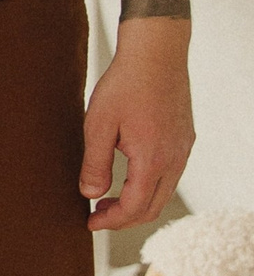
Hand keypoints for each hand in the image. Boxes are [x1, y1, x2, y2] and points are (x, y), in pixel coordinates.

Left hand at [80, 19, 193, 231]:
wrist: (156, 52)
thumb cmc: (125, 84)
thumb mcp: (98, 125)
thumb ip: (94, 164)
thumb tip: (90, 195)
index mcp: (153, 160)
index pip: (134, 207)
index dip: (111, 222)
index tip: (91, 223)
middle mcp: (174, 159)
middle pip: (153, 207)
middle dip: (124, 218)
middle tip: (97, 215)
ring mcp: (183, 149)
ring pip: (164, 192)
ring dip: (138, 202)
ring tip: (109, 198)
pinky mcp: (185, 138)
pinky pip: (171, 175)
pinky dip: (150, 186)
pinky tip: (130, 175)